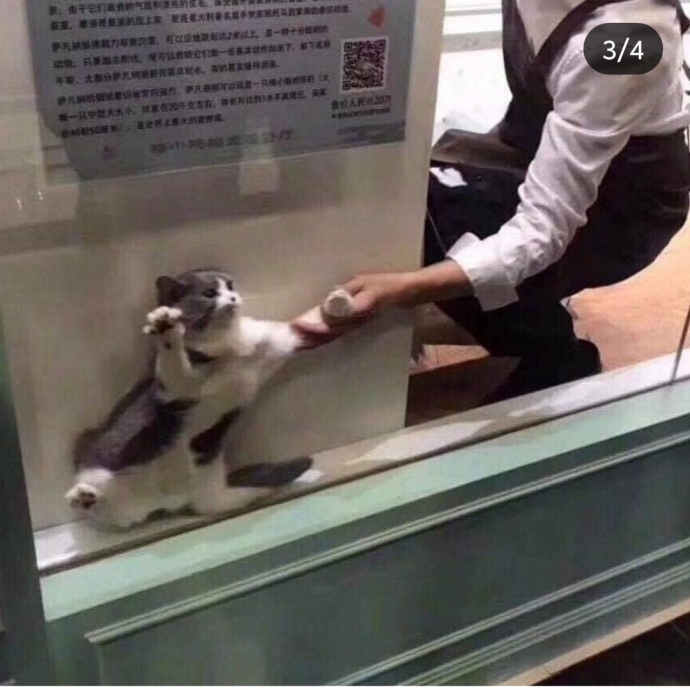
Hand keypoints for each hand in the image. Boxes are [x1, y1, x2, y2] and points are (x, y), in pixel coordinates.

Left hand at [291, 272, 416, 350]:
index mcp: (355, 313)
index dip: (312, 327)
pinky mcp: (354, 326)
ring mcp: (354, 327)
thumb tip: (330, 299)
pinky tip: (310, 339)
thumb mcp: (364, 282)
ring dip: (312, 342)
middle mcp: (354, 324)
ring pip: (330, 339)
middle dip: (306, 338)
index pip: (329, 325)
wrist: (402, 294)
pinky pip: (334, 336)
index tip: (296, 324)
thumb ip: (347, 291)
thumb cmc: (383, 284)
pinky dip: (320, 339)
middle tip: (288, 337)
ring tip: (294, 341)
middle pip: (327, 337)